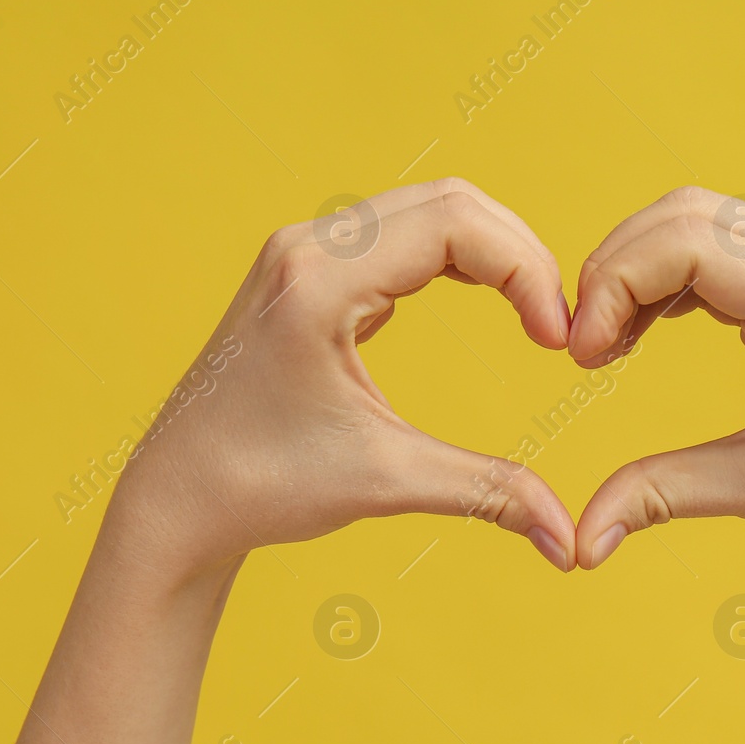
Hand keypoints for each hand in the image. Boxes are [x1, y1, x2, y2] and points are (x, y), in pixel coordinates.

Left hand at [110, 178, 579, 577]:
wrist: (175, 500)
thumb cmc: (260, 487)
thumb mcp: (385, 482)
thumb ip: (486, 493)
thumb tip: (569, 541)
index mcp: (320, 280)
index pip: (456, 225)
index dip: (526, 271)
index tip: (556, 342)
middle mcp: (307, 248)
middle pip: (449, 201)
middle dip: (519, 254)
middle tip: (555, 326)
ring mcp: (302, 254)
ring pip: (424, 210)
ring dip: (488, 252)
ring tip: (530, 315)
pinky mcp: (304, 273)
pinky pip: (395, 235)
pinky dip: (451, 258)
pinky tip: (479, 302)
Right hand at [567, 186, 744, 591]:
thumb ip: (661, 497)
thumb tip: (580, 542)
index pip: (690, 243)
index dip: (615, 285)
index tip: (582, 357)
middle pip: (689, 213)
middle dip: (617, 268)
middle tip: (584, 347)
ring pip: (707, 218)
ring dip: (643, 267)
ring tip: (610, 344)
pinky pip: (731, 246)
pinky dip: (676, 276)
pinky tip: (651, 330)